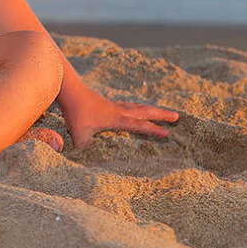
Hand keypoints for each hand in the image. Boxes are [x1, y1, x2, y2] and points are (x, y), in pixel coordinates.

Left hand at [61, 89, 178, 149]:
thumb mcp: (79, 134)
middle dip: (161, 115)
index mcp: (116, 119)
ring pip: (137, 107)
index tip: (167, 134)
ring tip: (162, 112)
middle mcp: (118, 111)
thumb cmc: (75, 111)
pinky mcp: (106, 103)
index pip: (138, 125)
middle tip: (177, 116)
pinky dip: (136, 107)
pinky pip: (127, 105)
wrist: (69, 88)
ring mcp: (113, 105)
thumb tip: (86, 159)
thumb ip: (86, 148)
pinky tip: (134, 108)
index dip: (152, 130)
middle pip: (144, 112)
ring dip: (150, 110)